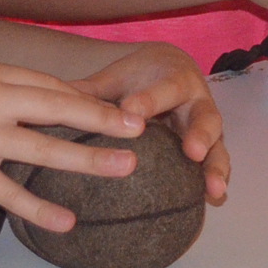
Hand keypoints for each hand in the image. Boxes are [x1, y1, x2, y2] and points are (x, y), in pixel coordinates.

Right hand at [0, 60, 146, 235]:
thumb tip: (37, 107)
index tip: (119, 106)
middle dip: (104, 119)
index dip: (86, 97)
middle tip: (141, 129)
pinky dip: (41, 209)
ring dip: (89, 160)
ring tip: (125, 169)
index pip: (48, 84)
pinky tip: (68, 221)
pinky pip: (11, 193)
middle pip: (58, 107)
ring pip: (45, 149)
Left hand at [72, 43, 230, 203]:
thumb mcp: (117, 77)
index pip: (163, 89)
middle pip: (203, 116)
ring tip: (213, 189)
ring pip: (217, 144)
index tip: (130, 111)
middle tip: (192, 151)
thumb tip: (50, 100)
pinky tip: (212, 200)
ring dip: (216, 166)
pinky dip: (216, 180)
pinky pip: (217, 164)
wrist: (170, 68)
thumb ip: (91, 90)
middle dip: (199, 134)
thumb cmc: (138, 77)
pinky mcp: (210, 146)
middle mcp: (196, 102)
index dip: (149, 100)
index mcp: (173, 79)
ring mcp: (205, 126)